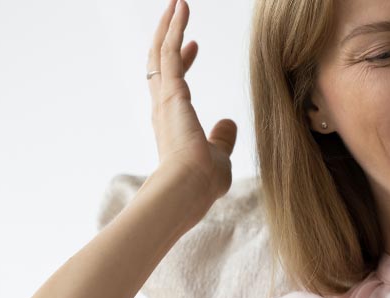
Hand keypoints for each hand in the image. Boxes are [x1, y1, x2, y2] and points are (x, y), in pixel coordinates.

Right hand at [147, 0, 235, 205]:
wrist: (189, 188)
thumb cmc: (203, 182)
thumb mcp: (218, 156)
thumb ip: (221, 139)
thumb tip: (228, 124)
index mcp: (172, 122)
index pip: (173, 83)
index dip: (182, 62)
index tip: (194, 45)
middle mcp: (163, 107)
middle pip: (160, 62)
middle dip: (168, 36)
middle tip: (176, 14)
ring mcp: (164, 98)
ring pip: (161, 52)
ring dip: (169, 25)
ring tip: (177, 2)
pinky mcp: (171, 92)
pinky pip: (169, 51)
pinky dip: (174, 27)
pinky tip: (181, 8)